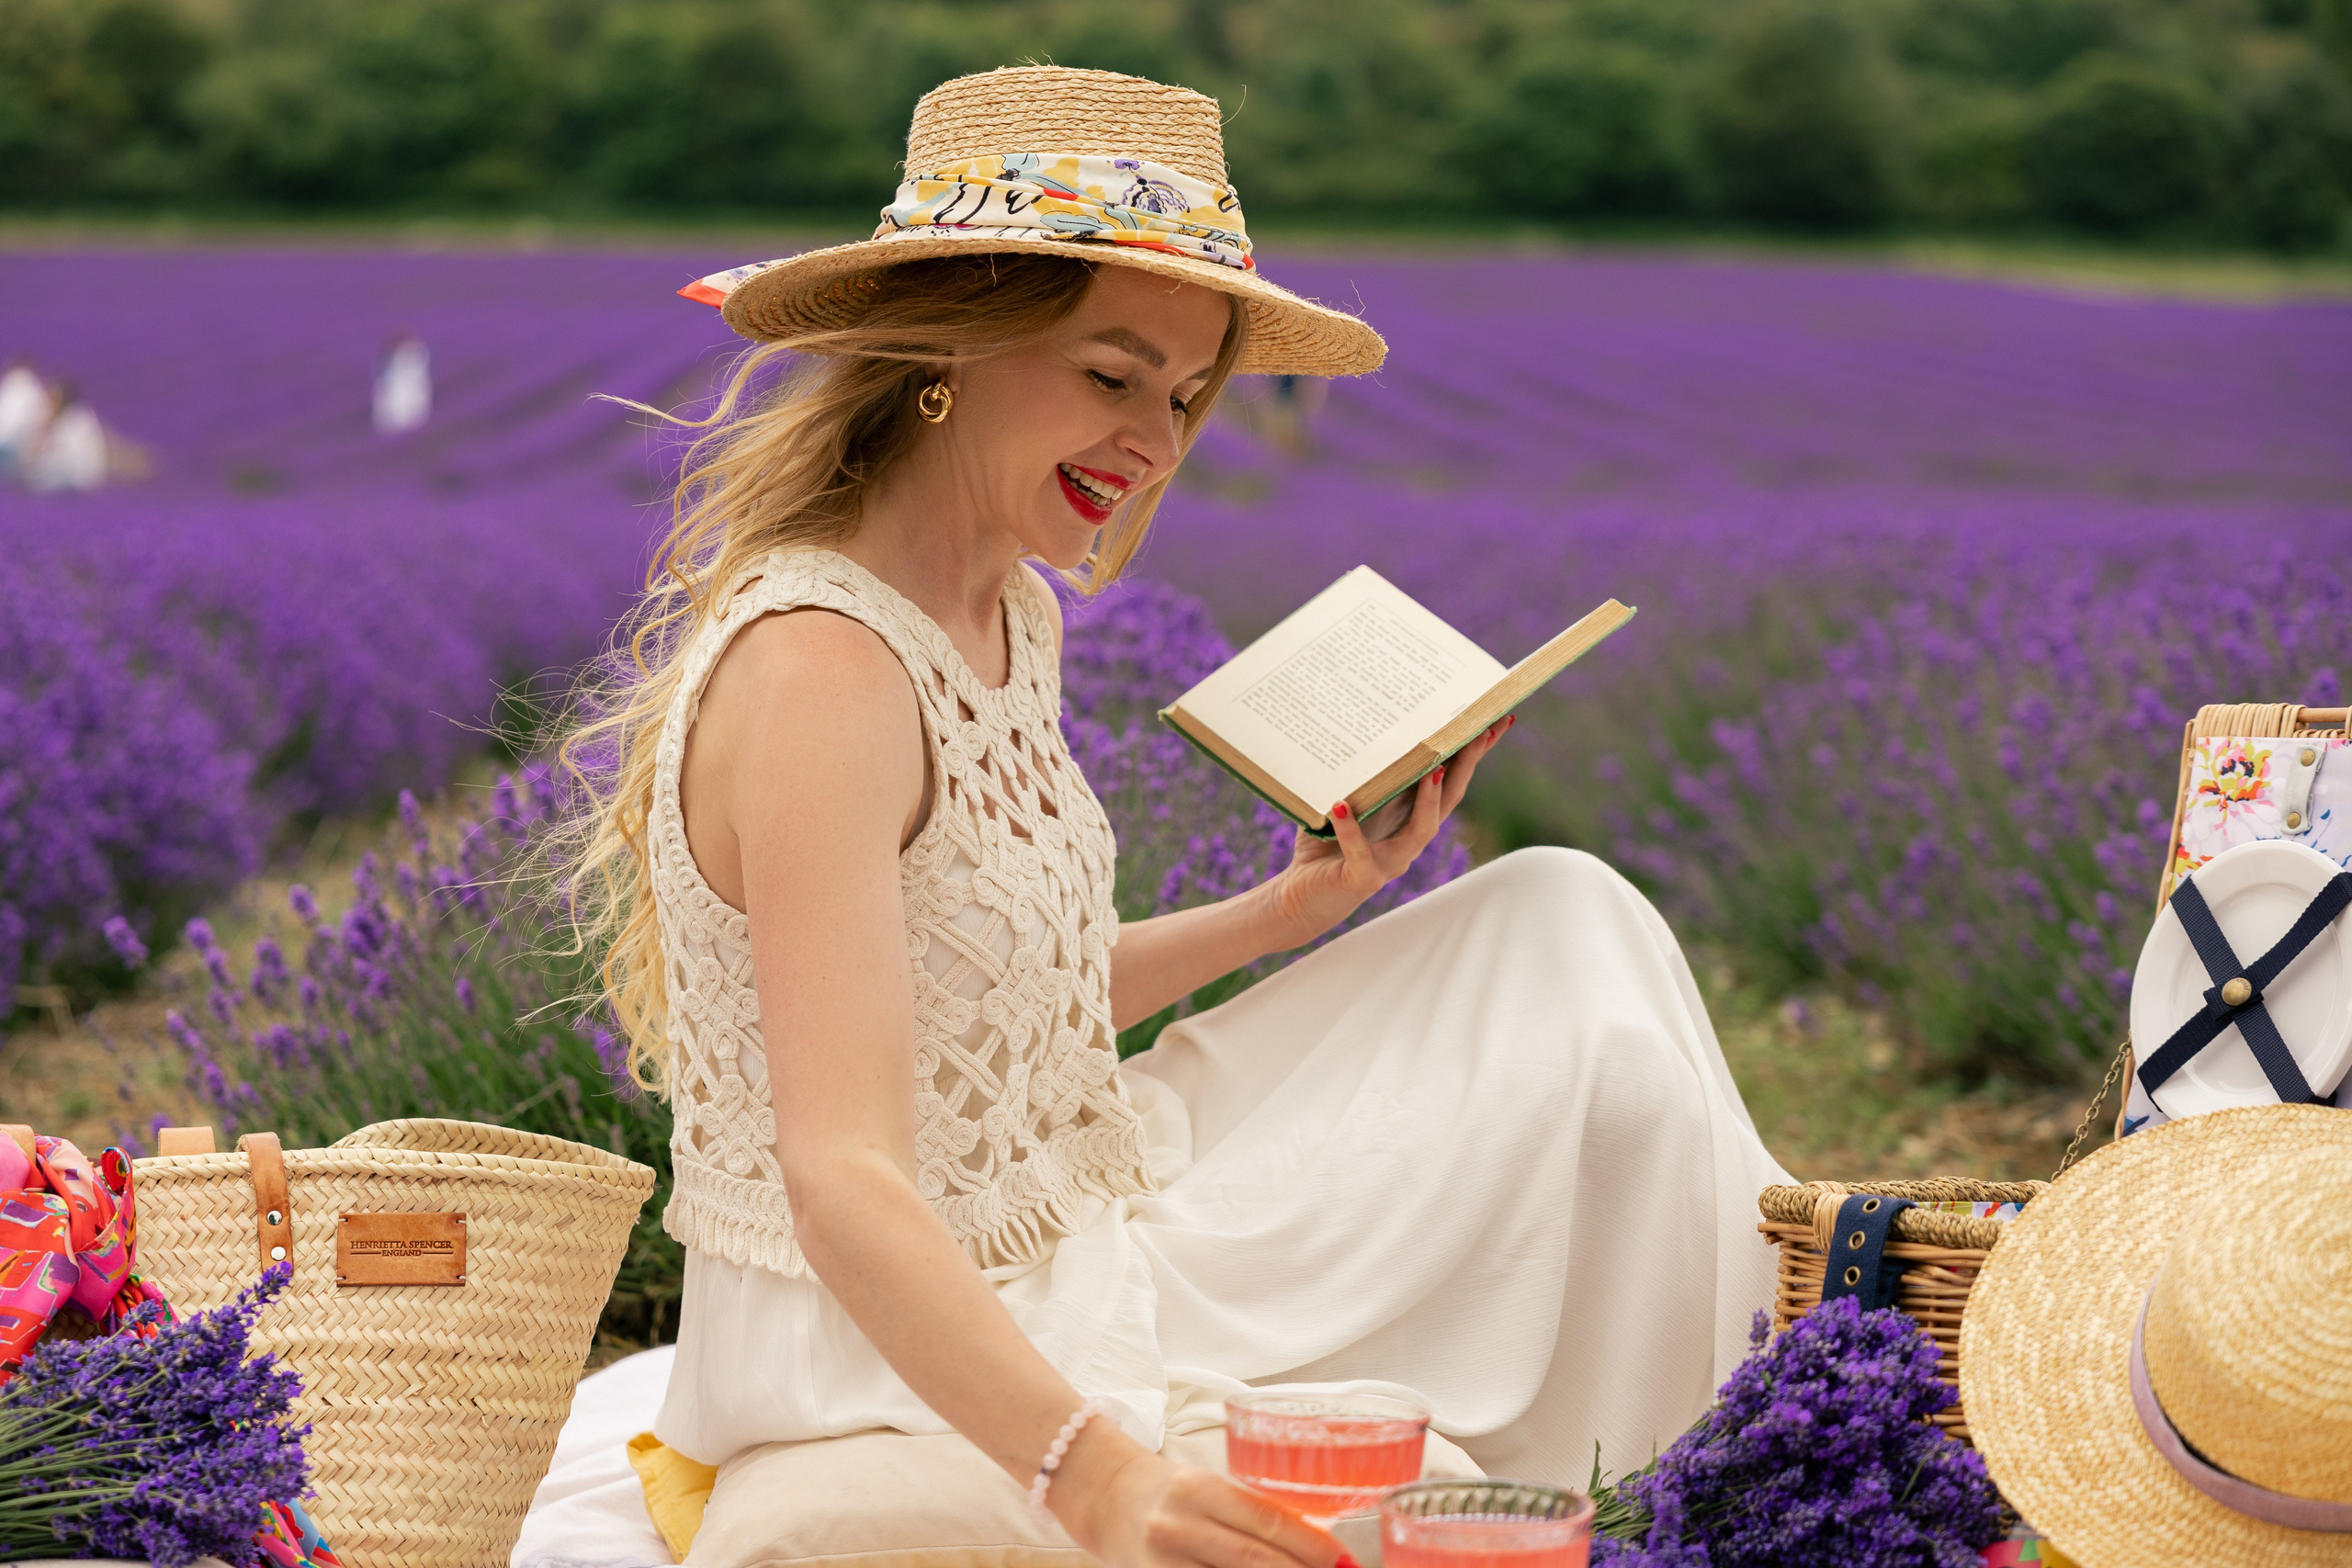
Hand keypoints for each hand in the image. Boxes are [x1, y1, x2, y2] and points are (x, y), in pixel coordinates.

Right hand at [1069, 1449, 1350, 1567]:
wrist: (1104, 1499)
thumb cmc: (1168, 1491)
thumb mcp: (1208, 1486)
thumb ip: (1251, 1512)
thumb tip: (1314, 1545)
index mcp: (1200, 1488)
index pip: (1268, 1520)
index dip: (1312, 1546)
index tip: (1343, 1561)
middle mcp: (1179, 1525)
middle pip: (1256, 1561)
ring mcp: (1162, 1561)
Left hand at [1259, 714, 1512, 948]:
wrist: (1297, 899)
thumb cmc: (1322, 848)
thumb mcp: (1346, 804)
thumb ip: (1360, 777)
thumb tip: (1360, 726)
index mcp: (1408, 819)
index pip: (1449, 782)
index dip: (1474, 754)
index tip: (1497, 719)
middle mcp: (1408, 841)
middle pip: (1449, 800)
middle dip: (1468, 765)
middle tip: (1482, 731)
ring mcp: (1389, 861)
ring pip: (1421, 830)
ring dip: (1430, 799)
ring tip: (1433, 769)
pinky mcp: (1361, 878)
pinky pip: (1360, 853)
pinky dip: (1351, 831)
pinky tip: (1341, 806)